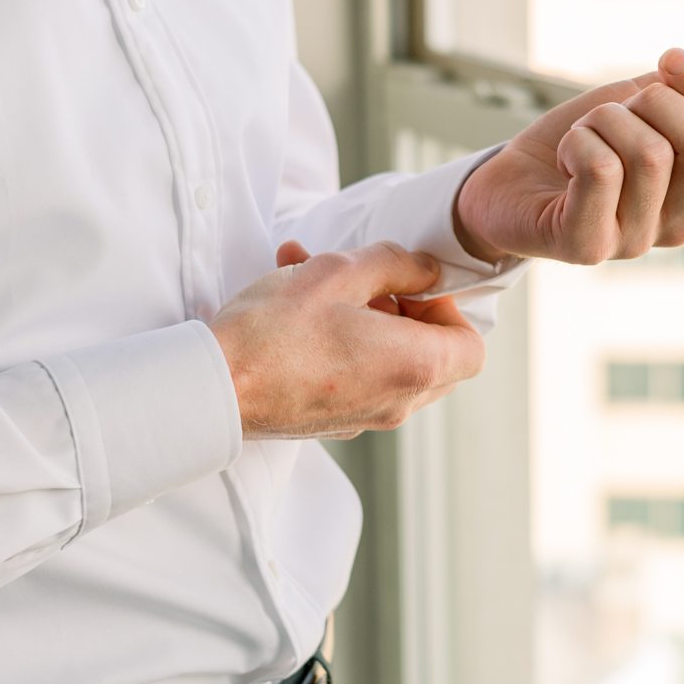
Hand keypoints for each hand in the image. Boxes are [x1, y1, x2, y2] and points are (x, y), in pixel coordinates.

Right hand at [207, 240, 485, 439]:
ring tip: (312, 273)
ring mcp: (364, 416)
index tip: (409, 285)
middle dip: (405, 310)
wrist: (212, 390)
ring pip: (389, 360)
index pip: (471, 347)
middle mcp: (397, 401)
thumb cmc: (275, 331)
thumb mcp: (340, 272)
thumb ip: (396, 264)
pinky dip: (340, 340)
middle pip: (434, 356)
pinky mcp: (331, 419)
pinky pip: (356, 374)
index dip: (448, 308)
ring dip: (363, 316)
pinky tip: (294, 302)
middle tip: (365, 282)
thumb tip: (427, 270)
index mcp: (414, 368)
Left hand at [453, 47, 683, 264]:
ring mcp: (636, 241)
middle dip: (659, 99)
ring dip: (605, 120)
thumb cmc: (586, 142)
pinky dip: (578, 140)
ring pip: (649, 152)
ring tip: (585, 134)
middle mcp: (681, 224)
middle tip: (621, 106)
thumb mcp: (651, 100)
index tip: (668, 59)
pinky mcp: (587, 247)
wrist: (507, 181)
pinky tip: (564, 157)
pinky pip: (602, 171)